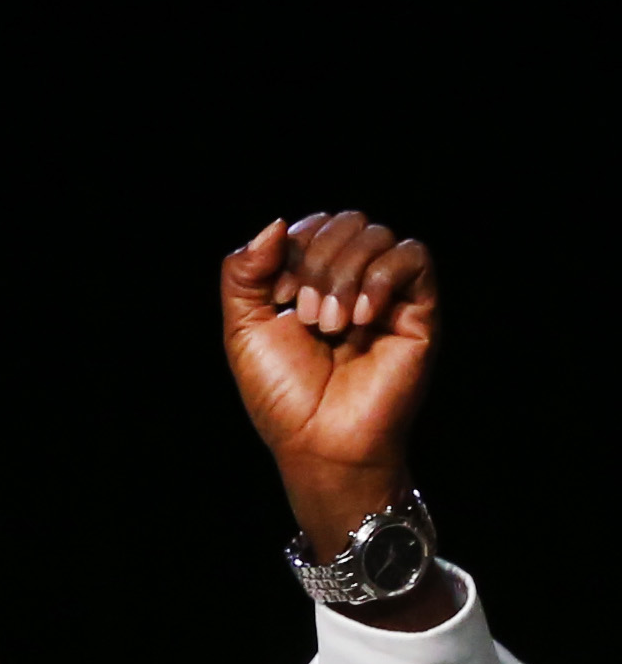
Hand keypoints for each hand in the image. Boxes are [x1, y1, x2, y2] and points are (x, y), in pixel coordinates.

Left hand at [219, 210, 437, 546]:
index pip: (312, 226)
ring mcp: (389, 294)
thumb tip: (276, 223)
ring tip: (331, 325)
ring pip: (377, 234)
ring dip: (343, 275)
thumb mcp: (243, 330)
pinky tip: (363, 317)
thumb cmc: (283, 395)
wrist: (320, 441)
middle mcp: (354, 282)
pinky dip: (380, 278)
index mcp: (313, 282)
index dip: (293, 249)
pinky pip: (414, 256)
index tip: (280, 298)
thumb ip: (243, 273)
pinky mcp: (421, 309)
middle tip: (306, 315)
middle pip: (346, 222)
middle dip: (318, 261)